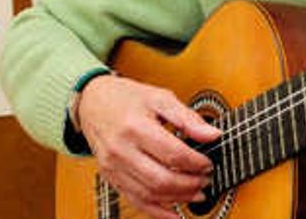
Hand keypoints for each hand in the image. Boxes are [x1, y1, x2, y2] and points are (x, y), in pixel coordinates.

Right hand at [77, 75, 221, 217]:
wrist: (92, 102)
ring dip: (177, 199)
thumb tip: (213, 134)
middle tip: (206, 179)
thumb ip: (187, 118)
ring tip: (196, 193)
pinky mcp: (111, 178)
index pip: (173, 154)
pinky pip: (135, 201)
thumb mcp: (160, 98)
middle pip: (161, 179)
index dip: (196, 163)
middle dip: (189, 184)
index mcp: (135, 127)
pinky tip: (174, 214)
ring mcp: (113, 167)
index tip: (208, 163)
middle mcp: (121, 151)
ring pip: (149, 194)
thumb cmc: (127, 98)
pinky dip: (156, 212)